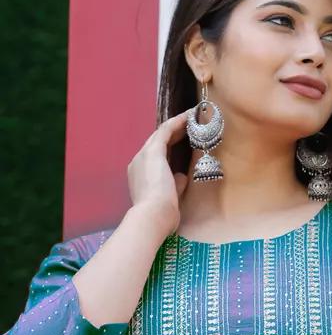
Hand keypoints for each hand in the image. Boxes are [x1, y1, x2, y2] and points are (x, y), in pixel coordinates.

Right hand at [127, 109, 190, 236]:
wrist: (153, 217)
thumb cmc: (161, 214)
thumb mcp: (170, 198)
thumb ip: (175, 185)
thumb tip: (181, 177)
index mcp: (141, 175)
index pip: (157, 156)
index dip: (171, 146)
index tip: (185, 140)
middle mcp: (138, 162)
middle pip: (157, 142)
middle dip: (174, 133)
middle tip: (190, 125)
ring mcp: (143, 156)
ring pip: (160, 134)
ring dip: (176, 125)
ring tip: (191, 118)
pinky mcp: (153, 152)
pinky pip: (166, 131)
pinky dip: (177, 123)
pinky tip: (189, 117)